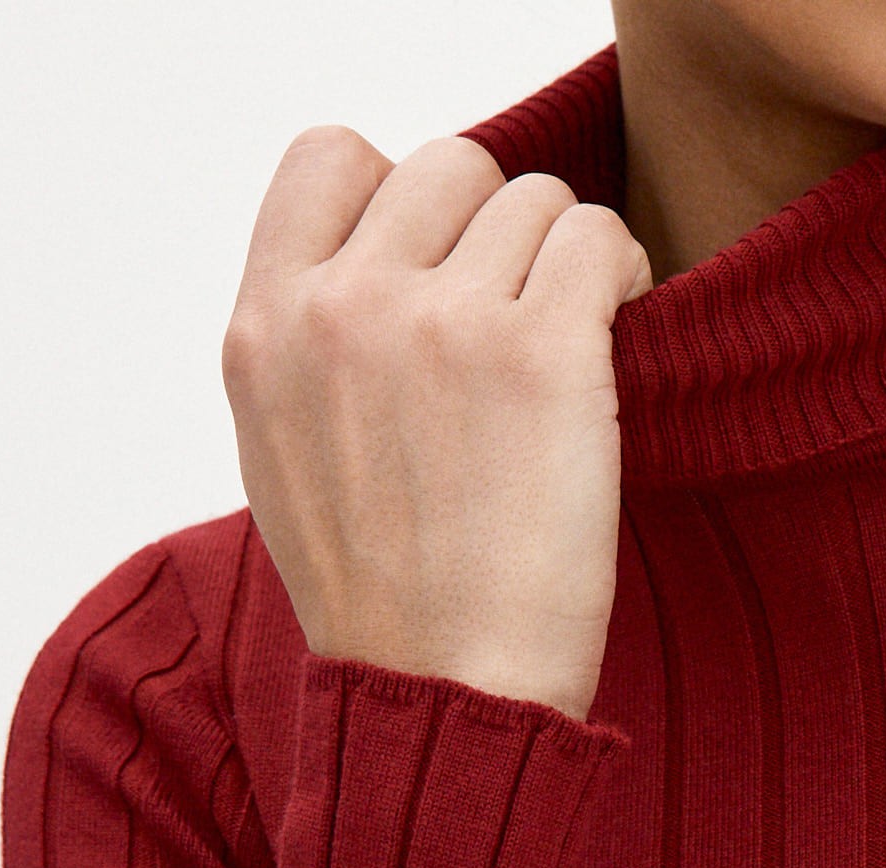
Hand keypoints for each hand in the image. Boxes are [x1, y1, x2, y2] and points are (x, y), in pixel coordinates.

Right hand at [220, 125, 653, 722]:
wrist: (442, 694)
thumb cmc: (382, 600)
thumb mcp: (285, 458)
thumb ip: (309, 343)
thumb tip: (372, 263)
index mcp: (264, 328)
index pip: (327, 154)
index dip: (398, 196)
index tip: (436, 272)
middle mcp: (341, 307)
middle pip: (450, 164)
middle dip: (494, 232)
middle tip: (516, 322)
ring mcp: (440, 322)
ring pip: (536, 199)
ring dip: (565, 263)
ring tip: (566, 350)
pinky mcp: (540, 353)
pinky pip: (599, 239)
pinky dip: (621, 276)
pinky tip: (613, 336)